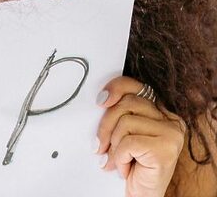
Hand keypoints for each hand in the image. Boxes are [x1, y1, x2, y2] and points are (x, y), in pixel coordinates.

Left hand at [96, 76, 185, 196]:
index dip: (115, 88)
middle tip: (100, 145)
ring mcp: (171, 134)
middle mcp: (171, 120)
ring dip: (114, 145)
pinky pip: (128, 143)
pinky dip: (119, 157)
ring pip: (125, 123)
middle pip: (126, 103)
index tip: (100, 100)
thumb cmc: (133, 163)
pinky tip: (126, 166)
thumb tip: (101, 100)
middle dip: (106, 125)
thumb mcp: (124, 132)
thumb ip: (119, 114)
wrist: (143, 192)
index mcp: (161, 111)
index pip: (136, 87)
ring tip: (119, 158)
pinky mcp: (165, 149)